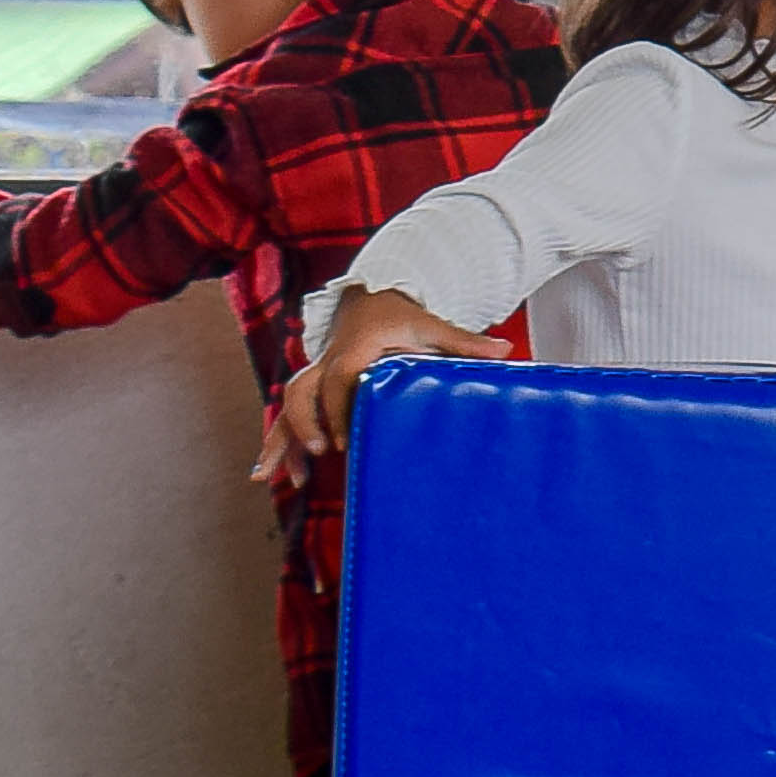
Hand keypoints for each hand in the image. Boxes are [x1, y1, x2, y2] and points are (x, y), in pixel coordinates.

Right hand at [271, 288, 499, 467]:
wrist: (373, 299)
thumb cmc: (405, 317)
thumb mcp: (433, 326)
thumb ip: (465, 342)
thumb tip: (506, 350)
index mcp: (355, 350)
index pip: (341, 379)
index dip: (339, 407)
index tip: (347, 436)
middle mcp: (327, 363)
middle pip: (301, 392)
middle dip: (306, 425)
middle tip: (323, 452)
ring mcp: (316, 376)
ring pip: (286, 407)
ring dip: (279, 441)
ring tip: (269, 478)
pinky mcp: (313, 389)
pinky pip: (288, 416)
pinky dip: (282, 445)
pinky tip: (282, 477)